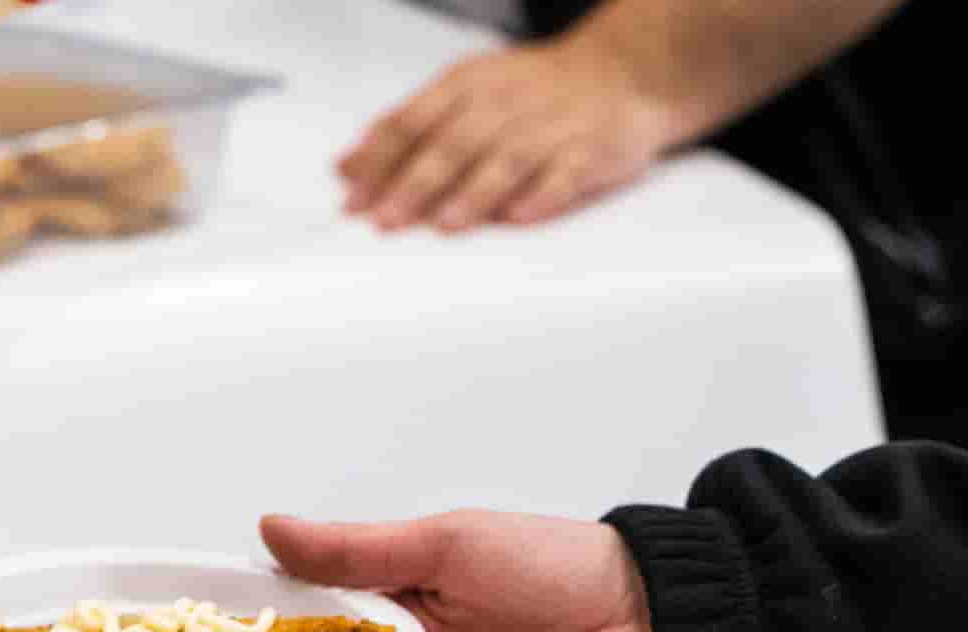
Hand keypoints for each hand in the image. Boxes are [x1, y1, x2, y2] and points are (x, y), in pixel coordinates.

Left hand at [337, 40, 672, 232]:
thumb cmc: (532, 92)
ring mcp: (551, 125)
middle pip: (455, 142)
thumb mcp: (464, 93)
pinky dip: (543, 195)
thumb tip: (346, 167)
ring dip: (473, 193)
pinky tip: (520, 217)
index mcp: (469, 84)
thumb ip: (406, 129)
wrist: (622, 72)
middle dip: (417, 183)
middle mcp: (507, 101)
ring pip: (507, 159)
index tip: (353, 199)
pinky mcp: (592, 149)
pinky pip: (566, 174)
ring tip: (444, 224)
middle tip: (387, 220)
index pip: (415, 121)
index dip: (381, 161)